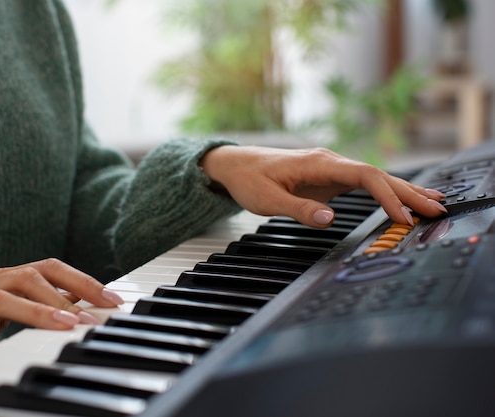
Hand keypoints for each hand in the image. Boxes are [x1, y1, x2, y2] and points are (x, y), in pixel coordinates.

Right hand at [0, 258, 123, 373]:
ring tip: (63, 327)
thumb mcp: (11, 304)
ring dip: (34, 312)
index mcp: (8, 277)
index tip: (112, 301)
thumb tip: (87, 306)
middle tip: (92, 320)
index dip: (83, 281)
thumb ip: (44, 302)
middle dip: (65, 297)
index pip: (50, 268)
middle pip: (28, 278)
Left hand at [200, 146, 447, 227]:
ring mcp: (332, 168)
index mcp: (318, 162)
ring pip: (374, 177)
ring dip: (402, 190)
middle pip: (378, 174)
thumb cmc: (250, 180)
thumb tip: (329, 219)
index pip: (364, 175)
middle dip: (408, 191)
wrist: (237, 165)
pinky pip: (363, 183)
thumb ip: (299, 209)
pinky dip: (385, 191)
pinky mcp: (329, 177)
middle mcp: (330, 161)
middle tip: (437, 208)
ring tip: (433, 202)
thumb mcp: (267, 200)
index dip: (387, 195)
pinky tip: (401, 199)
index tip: (402, 215)